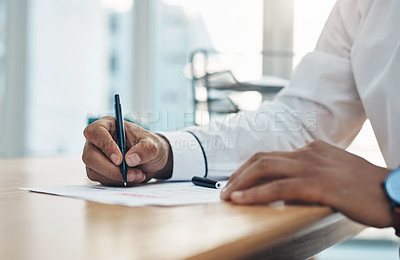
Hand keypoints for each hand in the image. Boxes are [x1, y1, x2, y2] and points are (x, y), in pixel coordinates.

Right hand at [82, 117, 171, 185]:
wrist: (152, 161)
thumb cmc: (149, 146)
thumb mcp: (153, 145)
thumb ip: (145, 149)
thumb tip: (130, 159)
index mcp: (107, 125)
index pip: (95, 132)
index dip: (105, 146)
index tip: (120, 160)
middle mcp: (97, 140)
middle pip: (89, 156)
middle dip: (110, 169)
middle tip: (130, 174)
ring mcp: (95, 156)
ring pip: (94, 171)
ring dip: (116, 177)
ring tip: (137, 174)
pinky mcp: (98, 171)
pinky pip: (101, 180)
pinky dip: (117, 182)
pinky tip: (132, 178)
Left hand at [220, 140, 391, 227]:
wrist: (392, 192)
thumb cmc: (364, 188)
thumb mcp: (333, 173)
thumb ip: (309, 175)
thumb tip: (286, 189)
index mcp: (312, 149)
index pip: (271, 155)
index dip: (249, 167)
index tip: (237, 180)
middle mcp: (308, 153)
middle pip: (262, 158)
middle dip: (239, 174)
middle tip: (225, 188)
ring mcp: (311, 166)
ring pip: (264, 168)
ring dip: (240, 182)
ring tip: (227, 195)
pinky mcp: (316, 183)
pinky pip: (277, 187)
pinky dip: (255, 194)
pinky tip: (241, 200)